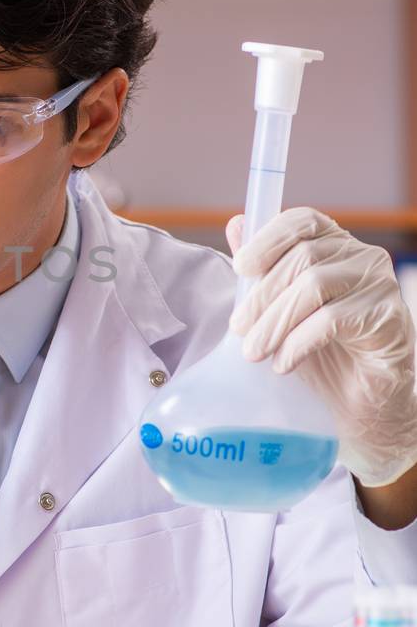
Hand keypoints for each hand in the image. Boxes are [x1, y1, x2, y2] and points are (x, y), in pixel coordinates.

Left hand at [226, 207, 416, 488]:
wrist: (360, 406)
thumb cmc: (322, 354)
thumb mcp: (281, 310)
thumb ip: (263, 270)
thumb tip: (235, 224)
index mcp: (336, 245)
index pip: (302, 220)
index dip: (268, 238)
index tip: (241, 268)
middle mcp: (363, 256)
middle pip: (303, 258)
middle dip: (262, 296)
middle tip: (238, 328)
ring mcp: (381, 285)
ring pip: (315, 286)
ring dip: (275, 322)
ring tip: (254, 351)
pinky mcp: (391, 317)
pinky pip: (333, 319)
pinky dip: (299, 341)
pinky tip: (284, 363)